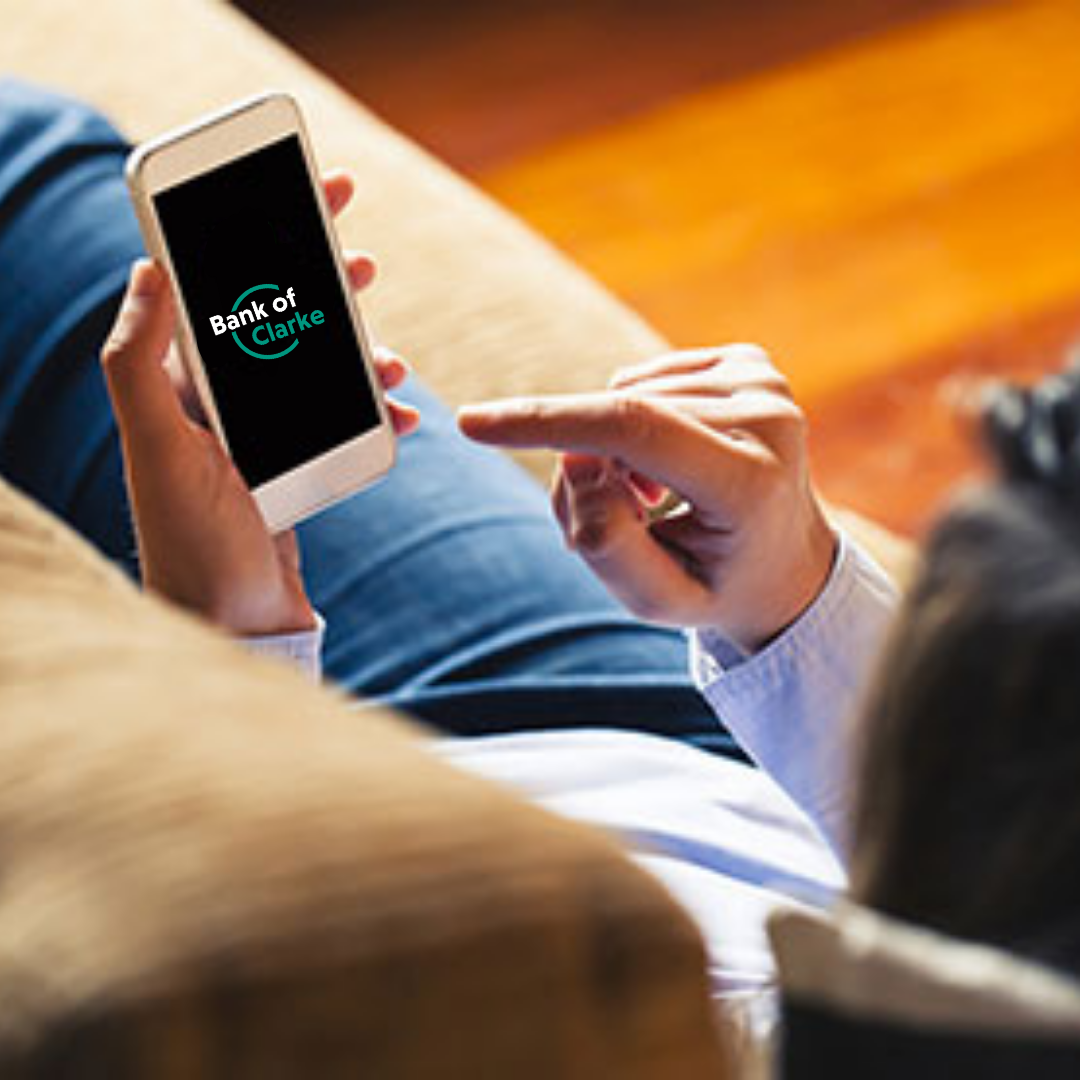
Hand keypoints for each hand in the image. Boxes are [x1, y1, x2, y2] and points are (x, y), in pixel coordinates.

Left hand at [101, 171, 418, 636]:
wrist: (232, 626)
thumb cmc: (191, 545)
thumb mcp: (160, 449)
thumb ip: (139, 361)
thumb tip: (146, 268)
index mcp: (180, 386)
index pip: (218, 288)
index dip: (258, 233)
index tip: (301, 194)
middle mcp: (217, 404)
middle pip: (277, 320)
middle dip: (321, 283)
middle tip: (359, 255)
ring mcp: (259, 436)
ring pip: (318, 369)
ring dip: (359, 352)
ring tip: (392, 356)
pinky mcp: (293, 468)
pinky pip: (342, 421)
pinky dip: (377, 412)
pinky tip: (405, 415)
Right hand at [458, 345, 835, 650]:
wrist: (787, 561)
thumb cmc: (716, 585)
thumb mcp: (656, 599)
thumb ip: (603, 540)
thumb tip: (574, 456)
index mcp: (753, 482)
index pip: (632, 430)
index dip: (547, 422)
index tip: (473, 423)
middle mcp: (769, 417)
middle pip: (619, 420)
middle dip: (586, 466)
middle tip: (624, 518)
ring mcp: (765, 382)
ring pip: (626, 397)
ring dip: (613, 449)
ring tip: (655, 500)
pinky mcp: (751, 362)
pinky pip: (645, 381)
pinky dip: (636, 423)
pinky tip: (673, 463)